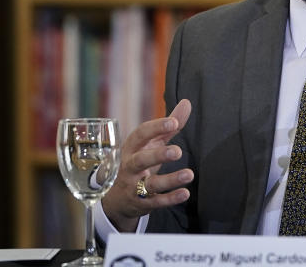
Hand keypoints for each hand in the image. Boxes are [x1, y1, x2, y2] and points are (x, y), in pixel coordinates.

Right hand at [101, 99, 194, 231]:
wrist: (116, 198)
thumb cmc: (138, 161)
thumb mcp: (150, 143)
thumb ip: (169, 126)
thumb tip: (187, 102)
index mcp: (132, 148)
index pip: (140, 135)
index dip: (155, 127)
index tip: (173, 122)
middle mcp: (130, 167)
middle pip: (140, 160)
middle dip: (157, 155)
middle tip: (177, 151)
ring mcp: (134, 186)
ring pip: (149, 184)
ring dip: (170, 180)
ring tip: (189, 174)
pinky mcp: (141, 203)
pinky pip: (155, 202)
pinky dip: (170, 199)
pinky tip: (185, 193)